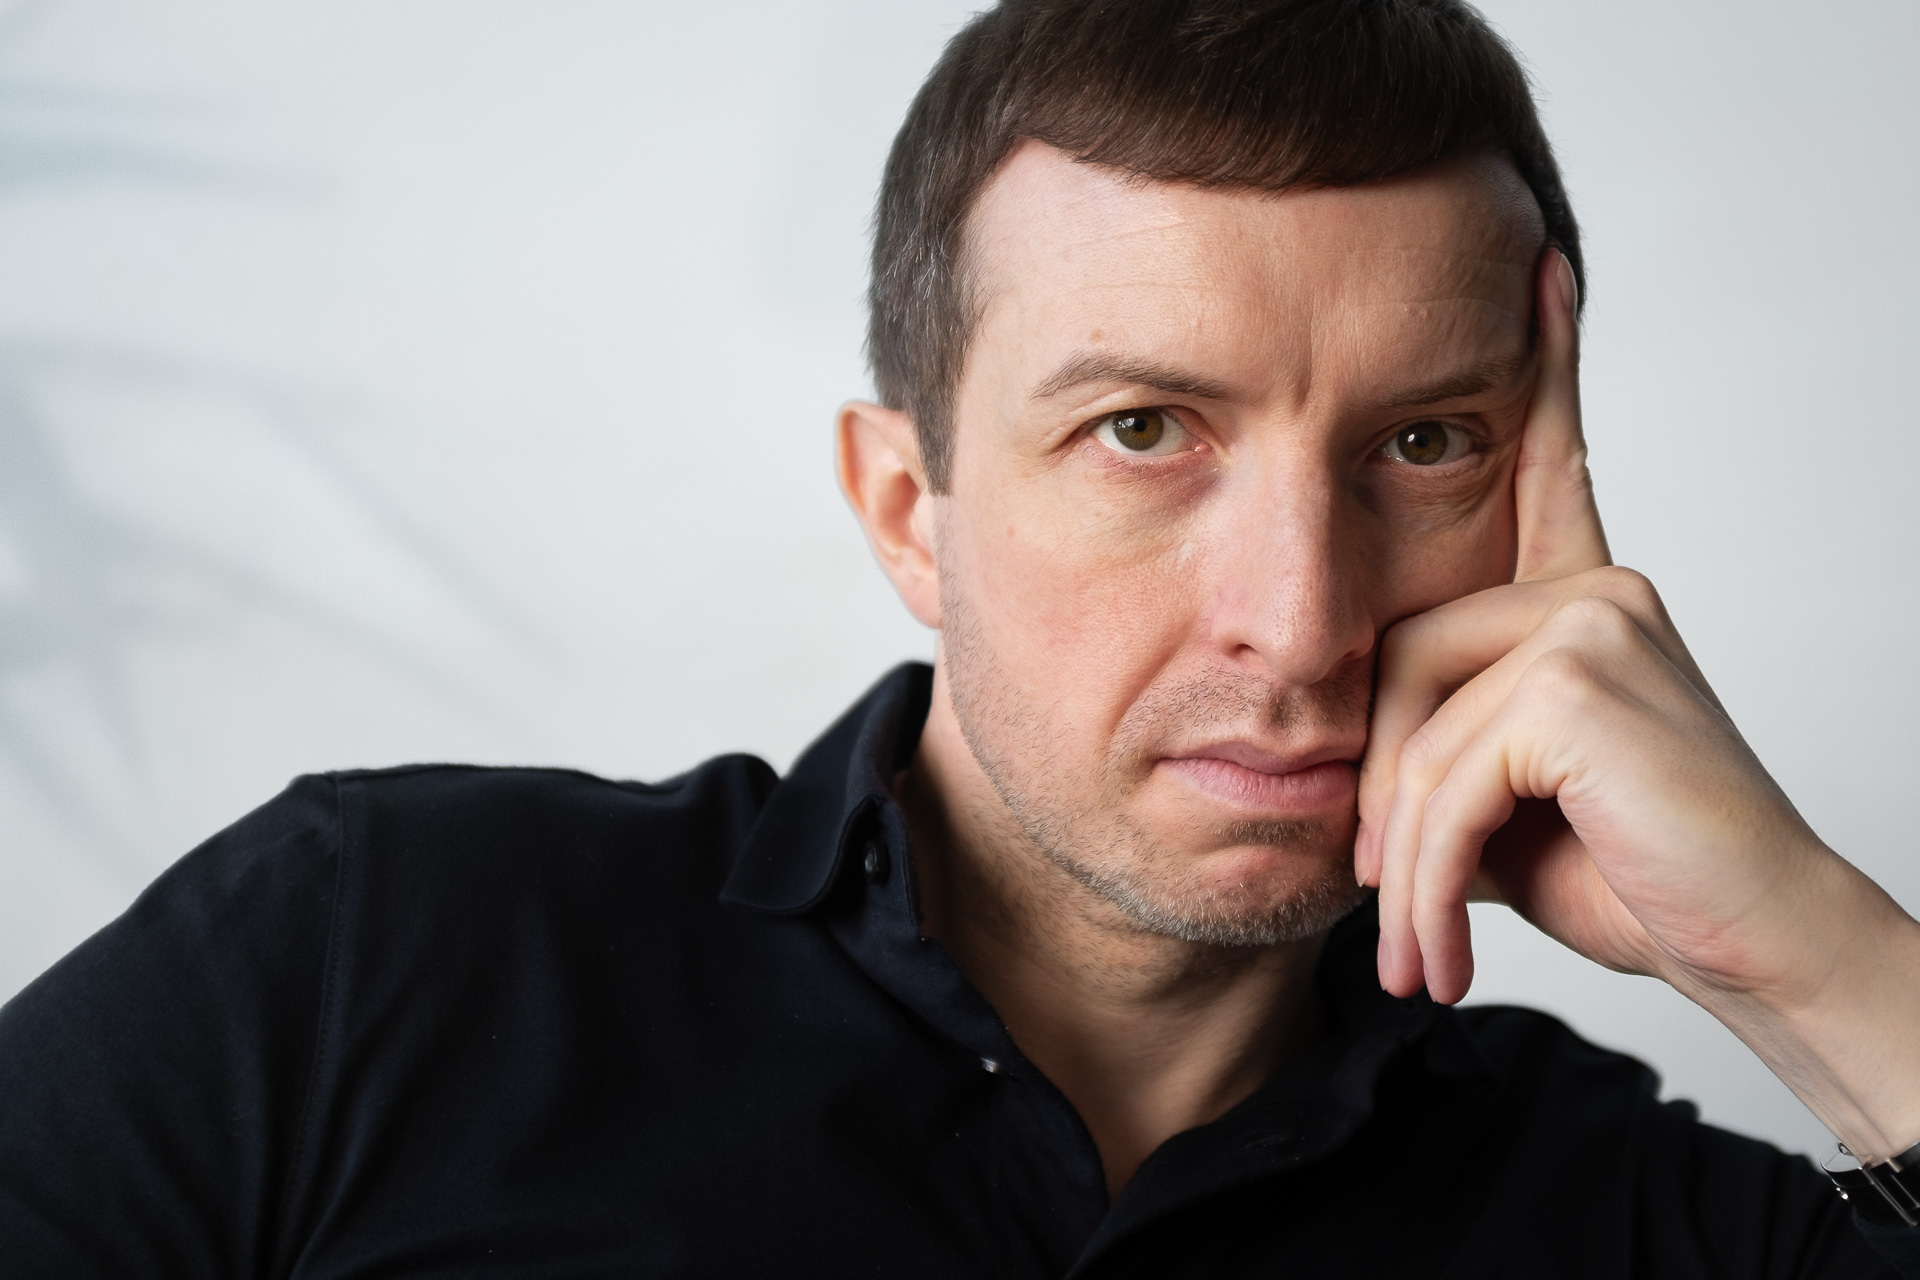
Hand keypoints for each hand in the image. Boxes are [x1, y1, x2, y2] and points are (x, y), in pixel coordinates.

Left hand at [1353, 247, 1919, 1159]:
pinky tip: (1447, 945)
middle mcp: (1596, 588)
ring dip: (1402, 857)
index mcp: (1584, 600)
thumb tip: (1348, 772)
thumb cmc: (1634, 877)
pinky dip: (1430, 873)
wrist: (1754, 949)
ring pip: (1417, 724)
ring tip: (1419, 947)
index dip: (1543, 373)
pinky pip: (1449, 773)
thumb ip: (1442, 750)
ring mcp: (1595, 621)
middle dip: (1381, 793)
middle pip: (1400, 654)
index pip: (1547, 470)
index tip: (1541, 268)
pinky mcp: (1584, 679)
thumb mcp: (1509, 803)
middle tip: (1382, 897)